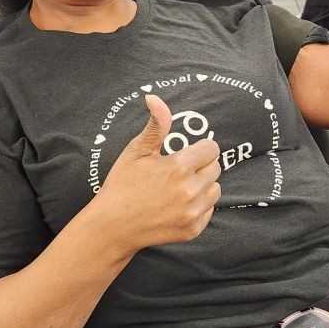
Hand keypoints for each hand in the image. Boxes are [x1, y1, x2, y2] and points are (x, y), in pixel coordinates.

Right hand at [95, 94, 221, 250]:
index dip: (198, 149)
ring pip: (215, 189)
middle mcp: (191, 191)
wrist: (112, 227)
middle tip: (178, 172)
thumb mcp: (137, 151)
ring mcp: (193, 212)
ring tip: (178, 188)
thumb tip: (155, 98)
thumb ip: (156, 125)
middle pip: (216, 168)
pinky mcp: (194, 230)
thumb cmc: (122, 185)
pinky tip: (177, 205)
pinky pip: (209, 210)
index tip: (184, 154)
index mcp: (179, 167)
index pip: (211, 148)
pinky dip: (199, 206)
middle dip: (201, 166)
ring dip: (203, 186)